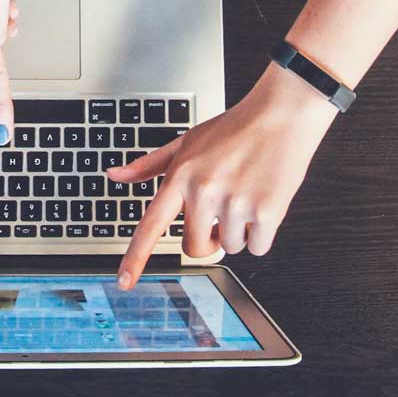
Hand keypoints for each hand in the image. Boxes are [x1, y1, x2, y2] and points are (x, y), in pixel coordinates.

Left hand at [109, 64, 338, 288]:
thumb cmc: (234, 128)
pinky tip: (264, 202)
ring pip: (230, 247)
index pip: (151, 225)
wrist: (282, 115)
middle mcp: (204, 191)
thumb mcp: (186, 141)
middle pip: (195, 248)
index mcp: (181, 176)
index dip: (135, 257)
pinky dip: (262, 233)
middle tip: (220, 215)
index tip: (125, 281)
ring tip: (245, 196)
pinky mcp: (266, 212)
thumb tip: (115, 176)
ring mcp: (235, 203)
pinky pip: (257, 247)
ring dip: (239, 232)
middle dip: (208, 239)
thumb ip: (149, 165)